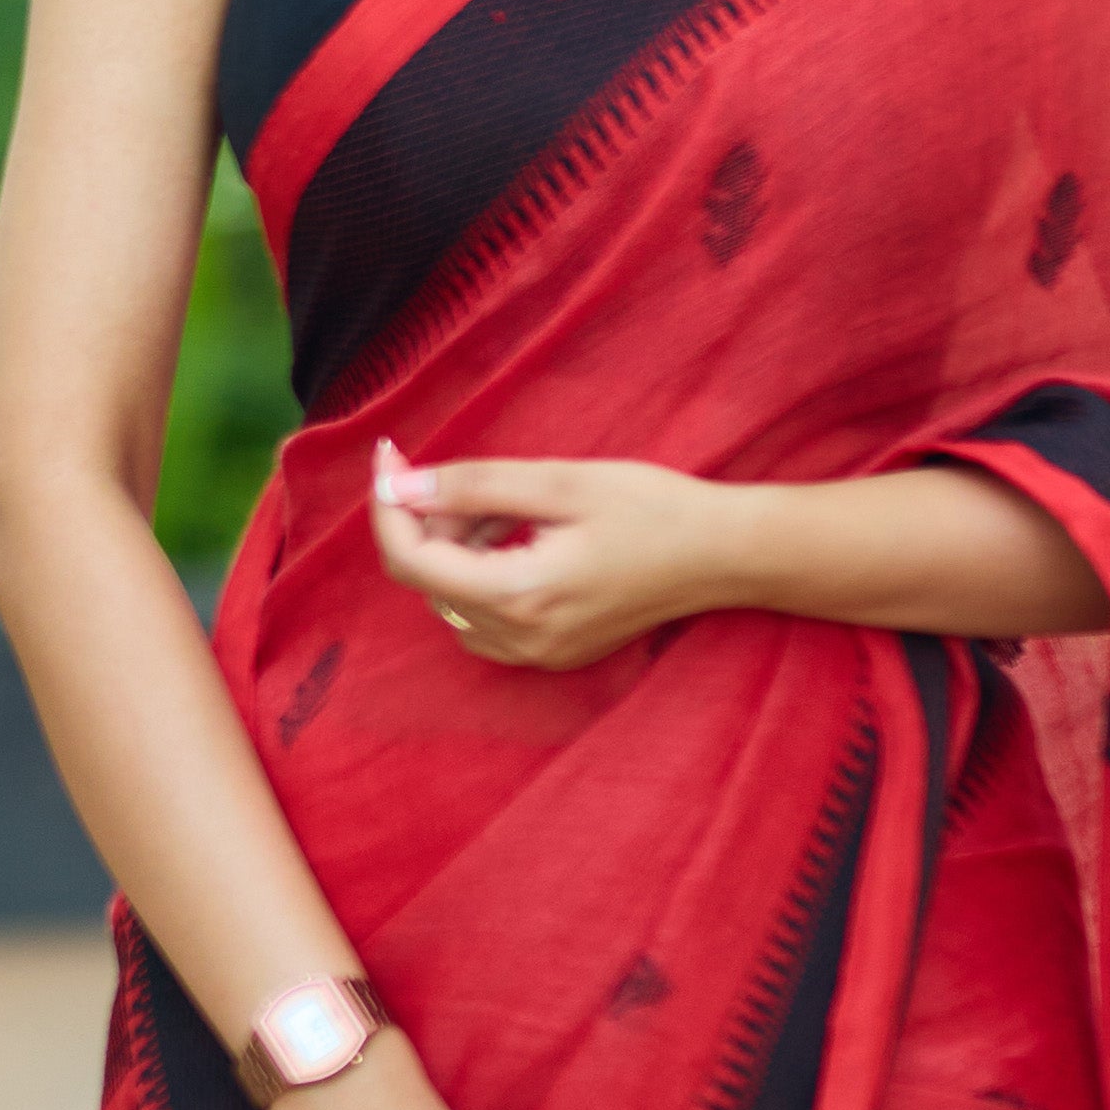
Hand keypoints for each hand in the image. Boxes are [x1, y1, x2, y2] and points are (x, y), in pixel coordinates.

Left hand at [370, 440, 751, 671]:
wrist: (722, 555)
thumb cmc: (653, 509)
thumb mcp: (560, 482)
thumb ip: (473, 486)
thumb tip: (402, 486)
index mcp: (519, 596)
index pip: (412, 560)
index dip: (388, 504)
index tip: (390, 455)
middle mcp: (521, 639)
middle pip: (429, 580)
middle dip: (430, 522)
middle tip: (468, 478)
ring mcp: (538, 654)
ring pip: (453, 600)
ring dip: (457, 549)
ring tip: (506, 509)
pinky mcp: (553, 653)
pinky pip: (485, 619)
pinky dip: (483, 576)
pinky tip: (520, 541)